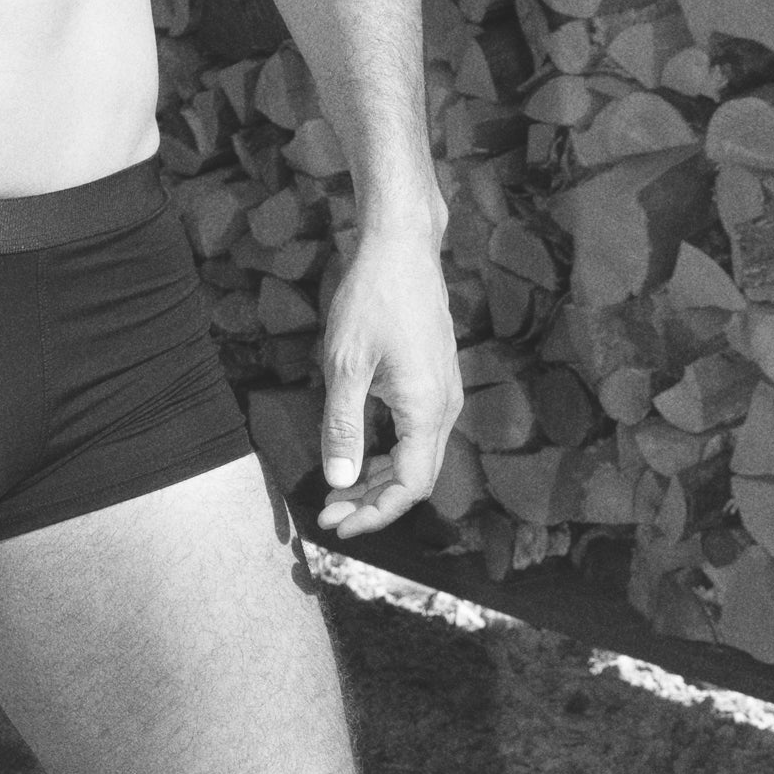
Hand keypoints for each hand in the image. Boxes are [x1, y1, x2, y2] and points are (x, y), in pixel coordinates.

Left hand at [313, 223, 461, 541]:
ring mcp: (444, 392)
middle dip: (372, 502)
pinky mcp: (436, 379)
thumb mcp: (346, 365)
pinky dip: (388, 452)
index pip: (409, 486)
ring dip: (379, 479)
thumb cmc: (371, 299)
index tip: (336, 525)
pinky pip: (417, 433)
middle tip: (328, 513)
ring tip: (338, 491)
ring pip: (417, 456)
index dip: (374, 514)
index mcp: (426, 409)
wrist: (402, 248)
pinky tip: (359, 453)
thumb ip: (343, 427)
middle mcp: (445, 406)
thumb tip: (339, 483)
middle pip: (416, 477)